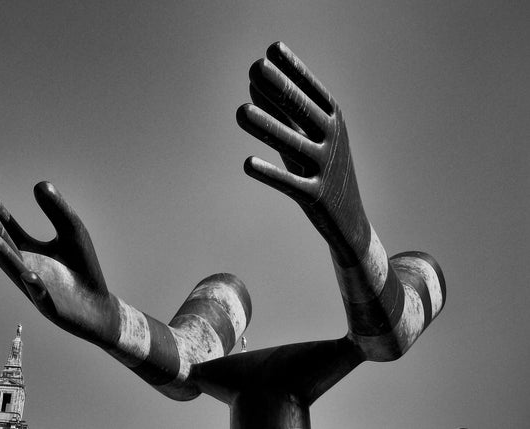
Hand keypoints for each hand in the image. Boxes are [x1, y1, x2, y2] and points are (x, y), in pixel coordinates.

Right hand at [0, 182, 119, 347]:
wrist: (98, 307)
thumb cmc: (82, 267)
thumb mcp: (72, 232)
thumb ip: (57, 210)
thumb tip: (40, 183)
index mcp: (28, 249)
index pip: (7, 225)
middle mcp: (24, 266)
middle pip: (5, 245)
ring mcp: (34, 288)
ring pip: (16, 272)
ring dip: (3, 257)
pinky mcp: (50, 307)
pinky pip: (41, 297)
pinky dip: (35, 287)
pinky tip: (31, 275)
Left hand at [237, 42, 369, 266]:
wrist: (349, 220)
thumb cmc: (321, 169)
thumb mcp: (304, 137)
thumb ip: (281, 112)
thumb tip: (253, 82)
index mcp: (335, 121)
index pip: (313, 90)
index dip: (294, 70)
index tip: (273, 48)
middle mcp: (333, 140)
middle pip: (304, 111)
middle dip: (280, 88)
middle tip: (256, 67)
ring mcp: (326, 168)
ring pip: (292, 144)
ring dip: (266, 127)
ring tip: (240, 112)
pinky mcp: (315, 196)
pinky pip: (289, 182)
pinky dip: (268, 173)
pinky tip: (247, 164)